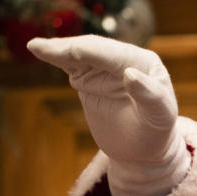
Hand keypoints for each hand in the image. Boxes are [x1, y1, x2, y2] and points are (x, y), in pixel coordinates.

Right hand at [27, 35, 189, 195]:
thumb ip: (150, 95)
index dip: (92, 52)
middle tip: (41, 47)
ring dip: (58, 50)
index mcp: (145, 63)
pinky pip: (71, 65)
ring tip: (36, 46)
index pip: (114, 55)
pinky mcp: (89, 78)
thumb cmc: (156, 132)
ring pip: (79, 54)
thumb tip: (130, 73)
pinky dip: (56, 58)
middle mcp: (124, 59)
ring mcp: (104, 68)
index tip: (73, 52)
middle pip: (93, 49)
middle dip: (68, 48)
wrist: (142, 149)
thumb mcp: (161, 116)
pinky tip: (40, 50)